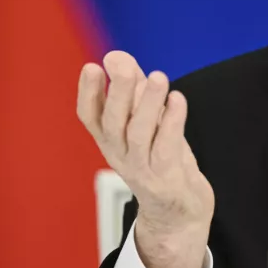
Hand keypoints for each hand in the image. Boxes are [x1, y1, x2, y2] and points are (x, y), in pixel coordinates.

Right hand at [77, 51, 214, 267]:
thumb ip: (134, 89)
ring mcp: (143, 168)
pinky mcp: (167, 177)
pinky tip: (178, 99)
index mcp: (111, 141)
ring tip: (158, 77)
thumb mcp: (146, 123)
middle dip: (119, 92)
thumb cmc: (161, 160)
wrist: (180, 213)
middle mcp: (121, 155)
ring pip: (139, 134)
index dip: (88, 92)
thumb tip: (117, 55)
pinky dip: (173, 122)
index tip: (92, 66)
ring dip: (148, 104)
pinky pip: (168, 147)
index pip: (90, 116)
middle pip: (113, 122)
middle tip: (124, 65)